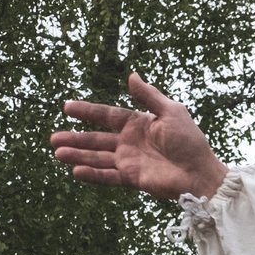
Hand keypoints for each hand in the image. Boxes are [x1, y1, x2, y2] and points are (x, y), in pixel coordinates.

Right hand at [51, 73, 230, 200]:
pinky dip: (93, 174)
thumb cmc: (190, 141)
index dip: (87, 111)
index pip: (107, 115)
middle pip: (97, 139)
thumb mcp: (171, 112)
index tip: (66, 107)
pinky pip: (109, 176)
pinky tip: (76, 171)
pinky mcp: (133, 178)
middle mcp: (130, 142)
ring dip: (78, 155)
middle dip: (76, 138)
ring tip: (58, 153)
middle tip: (53, 138)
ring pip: (98, 157)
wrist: (201, 172)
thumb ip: (149, 96)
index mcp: (138, 124)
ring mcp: (130, 161)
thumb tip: (131, 75)